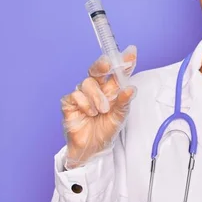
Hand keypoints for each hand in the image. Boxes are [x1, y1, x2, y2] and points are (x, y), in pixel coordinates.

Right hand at [60, 46, 137, 168]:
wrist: (92, 149)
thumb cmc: (106, 130)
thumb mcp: (120, 117)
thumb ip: (124, 101)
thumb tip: (131, 88)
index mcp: (110, 89)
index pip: (117, 71)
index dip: (124, 61)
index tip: (132, 52)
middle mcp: (96, 88)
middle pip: (97, 69)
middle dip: (103, 64)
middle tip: (108, 65)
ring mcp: (82, 95)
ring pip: (87, 82)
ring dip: (97, 96)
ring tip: (102, 110)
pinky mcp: (69, 103)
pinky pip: (76, 95)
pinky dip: (85, 104)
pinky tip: (90, 113)